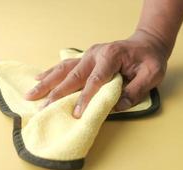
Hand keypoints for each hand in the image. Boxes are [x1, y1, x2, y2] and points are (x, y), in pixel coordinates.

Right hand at [25, 30, 168, 117]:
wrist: (147, 43)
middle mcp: (95, 54)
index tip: (75, 113)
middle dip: (56, 93)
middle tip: (43, 108)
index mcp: (111, 57)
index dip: (84, 98)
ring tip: (31, 94)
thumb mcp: (152, 74)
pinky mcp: (86, 58)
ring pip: (63, 69)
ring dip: (47, 82)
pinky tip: (39, 78)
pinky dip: (51, 72)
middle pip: (72, 75)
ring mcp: (88, 55)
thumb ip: (136, 90)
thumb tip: (116, 107)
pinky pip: (65, 65)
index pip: (94, 81)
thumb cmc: (150, 59)